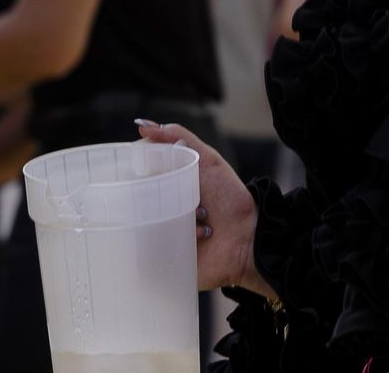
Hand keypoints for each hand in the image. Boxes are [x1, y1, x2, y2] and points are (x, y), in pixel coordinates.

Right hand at [137, 120, 274, 298]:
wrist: (251, 236)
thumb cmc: (230, 197)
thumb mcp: (207, 159)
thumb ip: (178, 138)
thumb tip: (141, 126)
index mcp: (167, 192)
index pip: (139, 184)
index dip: (138, 179)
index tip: (142, 174)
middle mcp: (163, 215)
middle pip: (139, 208)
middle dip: (158, 201)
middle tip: (182, 197)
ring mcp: (164, 240)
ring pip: (147, 231)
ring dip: (175, 221)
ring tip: (202, 217)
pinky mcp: (167, 263)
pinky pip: (153, 258)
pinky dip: (173, 243)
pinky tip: (200, 235)